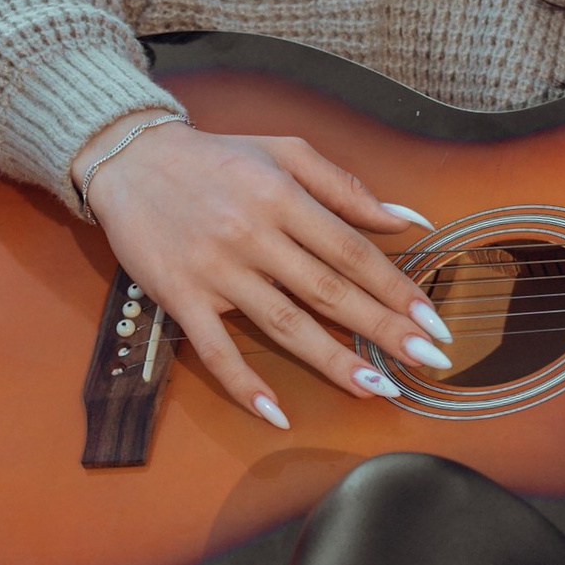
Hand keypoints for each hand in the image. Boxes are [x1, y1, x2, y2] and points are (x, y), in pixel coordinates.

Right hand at [75, 122, 448, 428]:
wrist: (130, 159)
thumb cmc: (216, 158)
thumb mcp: (284, 152)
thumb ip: (346, 188)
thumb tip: (408, 222)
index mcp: (282, 196)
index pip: (351, 251)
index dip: (396, 288)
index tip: (433, 321)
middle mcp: (252, 234)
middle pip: (327, 291)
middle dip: (382, 329)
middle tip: (427, 361)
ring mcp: (215, 269)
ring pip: (282, 323)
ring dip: (331, 360)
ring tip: (375, 388)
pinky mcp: (178, 295)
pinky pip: (215, 348)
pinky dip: (244, 382)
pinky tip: (277, 412)